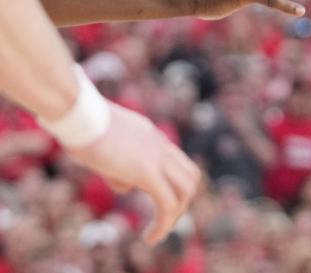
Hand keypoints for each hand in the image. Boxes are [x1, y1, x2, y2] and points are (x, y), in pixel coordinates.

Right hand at [65, 102, 200, 244]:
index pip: (177, 162)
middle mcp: (160, 145)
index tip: (160, 204)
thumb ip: (119, 167)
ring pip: (185, 190)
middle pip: (190, 176)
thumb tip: (128, 187)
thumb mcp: (104, 148)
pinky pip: (167, 202)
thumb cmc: (80, 128)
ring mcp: (156, 156)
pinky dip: (164, 224)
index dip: (174, 185)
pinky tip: (149, 238)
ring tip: (156, 234)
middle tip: (162, 221)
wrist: (78, 113)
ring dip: (174, 216)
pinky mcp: (146, 171)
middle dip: (180, 202)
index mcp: (151, 136)